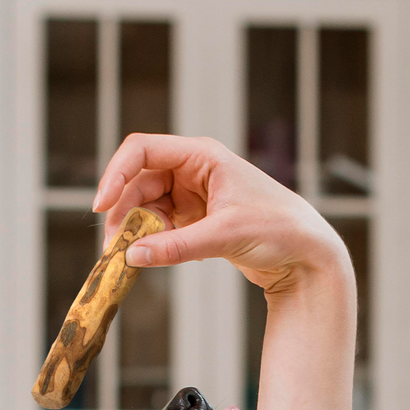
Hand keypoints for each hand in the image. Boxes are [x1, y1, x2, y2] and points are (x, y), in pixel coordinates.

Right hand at [93, 133, 349, 296]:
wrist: (309, 255)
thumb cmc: (279, 230)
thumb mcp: (226, 235)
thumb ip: (177, 246)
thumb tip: (132, 257)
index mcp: (202, 155)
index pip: (142, 150)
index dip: (116, 174)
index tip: (100, 205)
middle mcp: (195, 170)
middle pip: (139, 183)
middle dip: (123, 213)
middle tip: (113, 248)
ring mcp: (195, 196)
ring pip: (147, 208)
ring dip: (135, 231)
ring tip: (127, 258)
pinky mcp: (198, 221)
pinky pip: (163, 227)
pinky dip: (153, 243)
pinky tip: (152, 259)